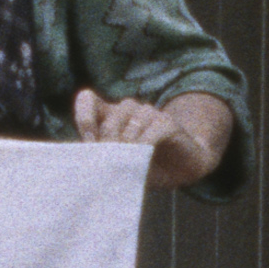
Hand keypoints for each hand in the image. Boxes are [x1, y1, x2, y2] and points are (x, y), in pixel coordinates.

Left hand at [73, 87, 229, 192]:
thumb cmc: (147, 165)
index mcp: (110, 117)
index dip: (85, 117)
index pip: (88, 100)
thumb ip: (104, 157)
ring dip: (126, 144)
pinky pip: (152, 129)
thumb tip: (86, 164)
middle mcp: (128, 111)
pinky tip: (142, 157)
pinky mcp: (167, 122)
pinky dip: (145, 144)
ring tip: (125, 162)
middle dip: (107, 143)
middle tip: (108, 164)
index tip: (90, 143)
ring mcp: (149, 114)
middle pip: (110, 119)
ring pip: (131, 119)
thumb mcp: (120, 163)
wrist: (183, 168)